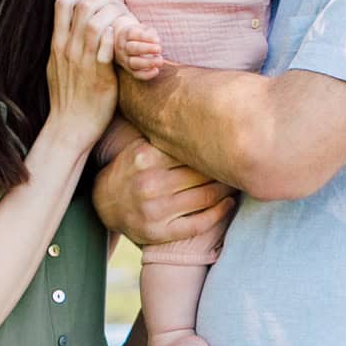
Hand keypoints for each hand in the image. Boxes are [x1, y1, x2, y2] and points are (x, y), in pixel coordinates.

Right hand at [46, 0, 120, 154]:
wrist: (69, 127)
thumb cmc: (66, 100)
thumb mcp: (57, 68)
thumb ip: (62, 48)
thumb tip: (66, 33)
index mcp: (57, 45)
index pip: (62, 3)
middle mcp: (67, 49)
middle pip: (81, 6)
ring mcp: (82, 61)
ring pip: (95, 23)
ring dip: (112, 13)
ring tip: (123, 14)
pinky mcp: (99, 75)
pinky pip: (106, 47)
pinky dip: (115, 36)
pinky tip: (124, 33)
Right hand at [92, 137, 234, 248]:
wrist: (104, 204)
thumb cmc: (132, 170)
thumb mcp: (141, 147)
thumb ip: (165, 135)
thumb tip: (204, 112)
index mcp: (145, 157)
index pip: (192, 149)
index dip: (215, 146)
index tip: (231, 143)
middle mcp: (149, 183)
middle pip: (202, 173)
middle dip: (225, 168)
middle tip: (240, 162)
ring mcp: (154, 210)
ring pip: (205, 197)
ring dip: (226, 189)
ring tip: (236, 181)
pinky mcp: (158, 233)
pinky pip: (198, 224)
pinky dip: (219, 213)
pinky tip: (228, 204)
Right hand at [113, 11, 163, 79]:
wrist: (123, 43)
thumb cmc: (138, 34)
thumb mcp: (142, 29)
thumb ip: (149, 32)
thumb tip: (156, 41)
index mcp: (125, 34)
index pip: (132, 34)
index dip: (145, 37)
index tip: (157, 40)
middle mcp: (122, 47)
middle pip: (131, 48)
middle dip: (146, 49)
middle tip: (159, 49)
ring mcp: (124, 59)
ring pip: (133, 63)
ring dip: (148, 62)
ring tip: (160, 61)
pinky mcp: (129, 70)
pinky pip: (136, 74)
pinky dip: (146, 74)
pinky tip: (156, 70)